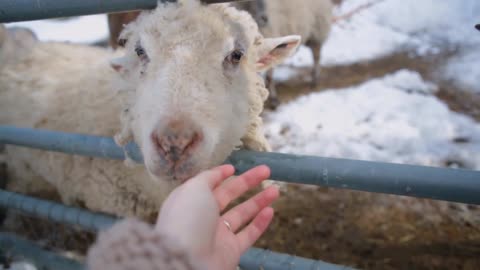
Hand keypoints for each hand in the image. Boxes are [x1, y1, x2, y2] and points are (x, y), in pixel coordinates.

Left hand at [155, 165, 278, 269]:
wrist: (186, 260)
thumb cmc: (187, 219)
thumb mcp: (194, 188)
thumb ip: (208, 178)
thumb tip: (219, 172)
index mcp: (189, 200)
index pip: (207, 184)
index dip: (220, 175)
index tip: (234, 167)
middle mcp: (202, 217)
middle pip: (227, 196)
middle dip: (247, 182)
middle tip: (266, 171)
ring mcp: (217, 235)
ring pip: (241, 214)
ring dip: (259, 201)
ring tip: (276, 190)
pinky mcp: (230, 251)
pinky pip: (248, 234)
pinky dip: (260, 223)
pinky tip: (271, 211)